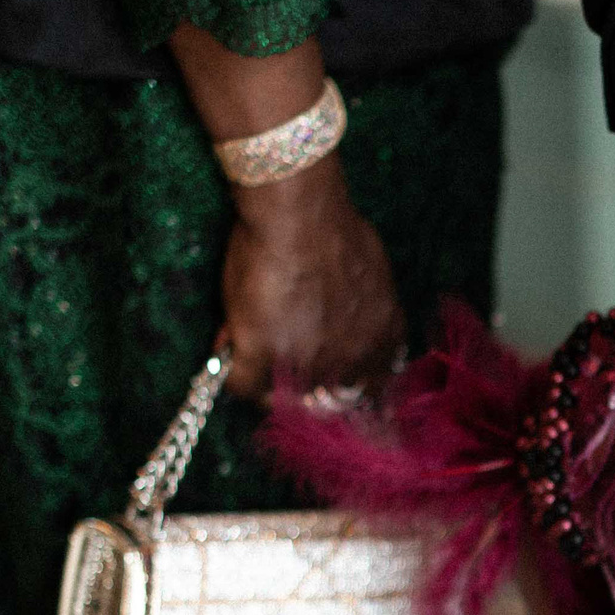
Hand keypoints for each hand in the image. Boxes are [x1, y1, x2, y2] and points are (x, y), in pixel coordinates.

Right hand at [217, 159, 404, 398]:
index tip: (330, 373)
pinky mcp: (262, 356)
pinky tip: (232, 354)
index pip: (370, 388)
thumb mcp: (371, 275)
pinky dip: (235, 374)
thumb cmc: (337, 230)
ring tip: (255, 351)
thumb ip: (365, 308)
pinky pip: (242, 386)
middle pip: (325, 397)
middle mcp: (349, 363)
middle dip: (306, 382)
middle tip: (287, 359)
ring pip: (283, 397)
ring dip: (269, 379)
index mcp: (382, 343)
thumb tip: (348, 314)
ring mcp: (306, 364)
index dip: (345, 380)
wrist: (301, 217)